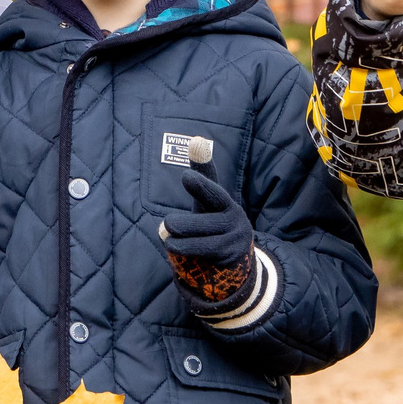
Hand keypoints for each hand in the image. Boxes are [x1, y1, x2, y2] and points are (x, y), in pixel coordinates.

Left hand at [159, 162, 259, 314]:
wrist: (230, 262)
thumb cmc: (212, 225)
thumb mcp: (206, 203)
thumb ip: (202, 176)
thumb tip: (197, 141)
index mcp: (225, 203)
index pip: (213, 191)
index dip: (201, 183)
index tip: (186, 176)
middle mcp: (235, 218)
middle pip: (207, 219)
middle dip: (187, 222)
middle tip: (167, 222)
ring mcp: (235, 239)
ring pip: (204, 238)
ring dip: (182, 239)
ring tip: (166, 237)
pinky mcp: (232, 257)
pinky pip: (205, 253)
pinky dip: (187, 250)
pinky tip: (173, 248)